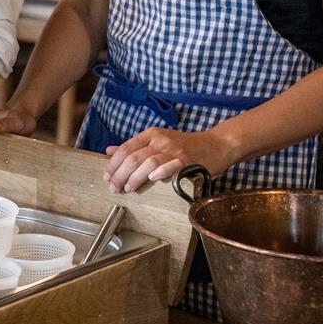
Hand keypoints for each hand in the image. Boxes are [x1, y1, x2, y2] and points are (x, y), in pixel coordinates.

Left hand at [103, 126, 237, 193]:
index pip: (126, 148)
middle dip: (120, 174)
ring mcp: (174, 149)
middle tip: (114, 187)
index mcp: (151, 134)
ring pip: (148, 162)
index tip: (106, 176)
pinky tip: (152, 179)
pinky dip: (161, 172)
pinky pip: (172, 165)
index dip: (113, 163)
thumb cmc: (185, 146)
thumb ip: (134, 147)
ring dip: (135, 177)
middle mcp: (161, 140)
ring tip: (128, 188)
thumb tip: (108, 151)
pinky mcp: (188, 160)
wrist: (216, 145)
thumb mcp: (157, 141)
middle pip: (134, 157)